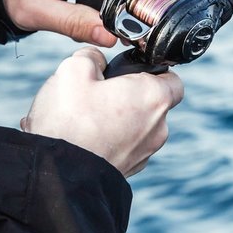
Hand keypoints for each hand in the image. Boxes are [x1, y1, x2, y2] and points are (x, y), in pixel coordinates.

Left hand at [0, 0, 116, 46]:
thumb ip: (75, 24)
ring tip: (67, 16)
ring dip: (96, 10)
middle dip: (105, 15)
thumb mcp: (37, 12)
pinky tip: (68, 7)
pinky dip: (88, 1)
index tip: (112, 36)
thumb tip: (112, 36)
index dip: (123, 15)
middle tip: (80, 29)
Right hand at [22, 48, 184, 177]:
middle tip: (98, 92)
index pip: (173, 79)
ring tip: (83, 118)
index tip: (130, 70)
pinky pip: (123, 147)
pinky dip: (109, 140)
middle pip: (151, 104)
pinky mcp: (129, 170)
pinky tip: (82, 138)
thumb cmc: (70, 119)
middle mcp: (158, 127)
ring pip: (137, 127)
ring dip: (117, 120)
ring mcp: (145, 153)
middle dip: (127, 96)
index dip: (154, 70)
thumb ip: (91, 57)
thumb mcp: (73, 69)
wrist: (59, 175)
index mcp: (153, 97)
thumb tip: (95, 60)